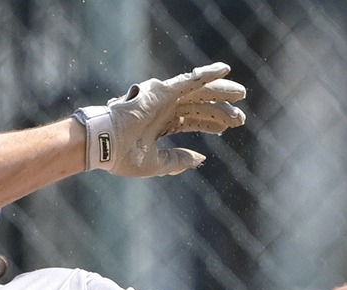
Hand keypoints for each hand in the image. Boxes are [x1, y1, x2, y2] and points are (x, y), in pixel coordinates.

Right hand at [74, 64, 247, 177]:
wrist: (104, 145)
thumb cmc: (122, 156)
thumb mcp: (155, 163)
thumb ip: (177, 160)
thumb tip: (200, 159)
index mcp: (160, 124)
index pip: (191, 120)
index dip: (210, 124)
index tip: (226, 129)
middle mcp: (163, 108)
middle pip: (199, 105)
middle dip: (220, 111)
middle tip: (240, 119)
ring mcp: (163, 98)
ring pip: (199, 92)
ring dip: (220, 91)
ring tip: (241, 94)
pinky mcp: (163, 91)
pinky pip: (190, 79)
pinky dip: (207, 73)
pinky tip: (225, 69)